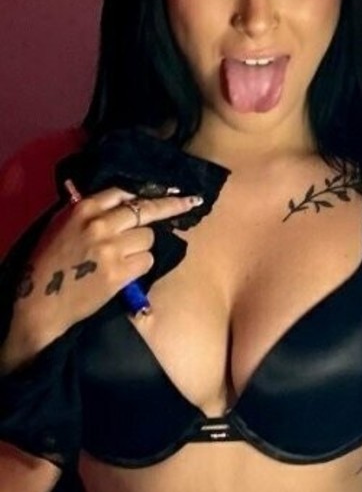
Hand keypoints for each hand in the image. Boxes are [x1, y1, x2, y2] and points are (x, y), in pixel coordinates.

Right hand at [10, 187, 202, 351]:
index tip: (171, 188)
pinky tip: (125, 272)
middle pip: (147, 210)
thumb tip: (121, 199)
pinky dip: (141, 266)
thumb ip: (89, 211)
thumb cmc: (48, 263)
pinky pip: (147, 260)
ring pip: (149, 237)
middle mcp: (100, 224)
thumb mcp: (61, 226)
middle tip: (192, 201)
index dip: (149, 191)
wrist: (41, 303)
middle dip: (172, 206)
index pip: (124, 191)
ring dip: (143, 246)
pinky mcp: (120, 272)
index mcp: (83, 209)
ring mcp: (112, 248)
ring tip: (123, 257)